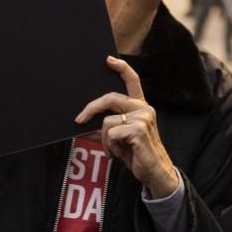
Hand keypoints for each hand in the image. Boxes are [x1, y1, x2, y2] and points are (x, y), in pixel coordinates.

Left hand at [75, 57, 179, 198]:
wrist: (154, 172)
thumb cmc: (137, 154)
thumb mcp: (118, 139)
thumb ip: (105, 128)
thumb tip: (83, 124)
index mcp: (140, 107)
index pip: (132, 81)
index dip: (121, 68)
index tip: (108, 60)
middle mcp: (143, 108)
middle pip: (110, 98)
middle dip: (90, 109)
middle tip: (78, 121)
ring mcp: (143, 118)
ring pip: (107, 121)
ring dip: (103, 140)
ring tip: (112, 151)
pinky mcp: (139, 130)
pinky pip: (111, 133)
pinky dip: (109, 147)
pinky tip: (118, 155)